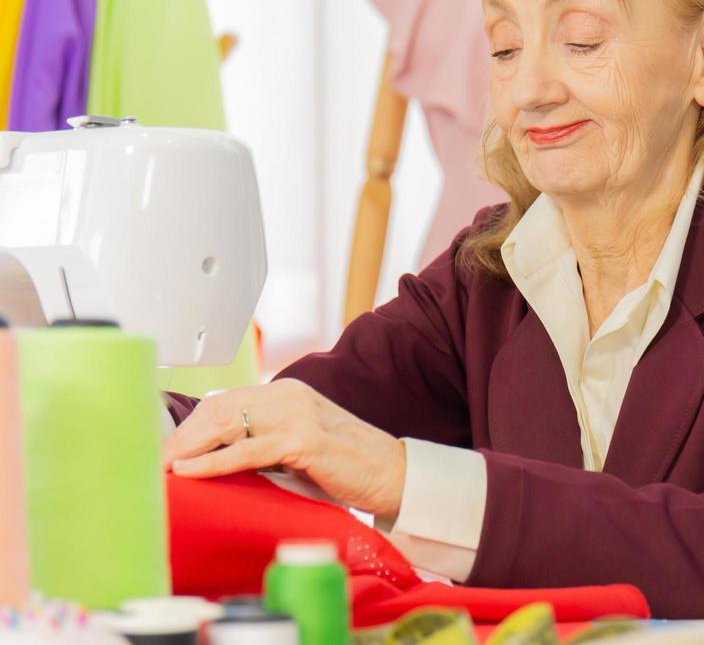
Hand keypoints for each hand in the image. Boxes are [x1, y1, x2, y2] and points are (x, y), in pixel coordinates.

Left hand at [163, 379, 406, 517]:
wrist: (392, 473)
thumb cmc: (345, 466)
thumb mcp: (297, 446)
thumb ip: (263, 443)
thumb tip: (213, 459)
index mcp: (287, 393)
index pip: (224, 402)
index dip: (189, 427)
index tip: (162, 451)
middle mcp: (289, 395)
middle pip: (218, 409)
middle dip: (181, 438)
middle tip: (149, 463)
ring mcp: (298, 414)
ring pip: (227, 424)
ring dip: (187, 448)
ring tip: (160, 469)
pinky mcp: (305, 440)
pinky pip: (247, 450)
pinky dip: (212, 462)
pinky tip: (189, 471)